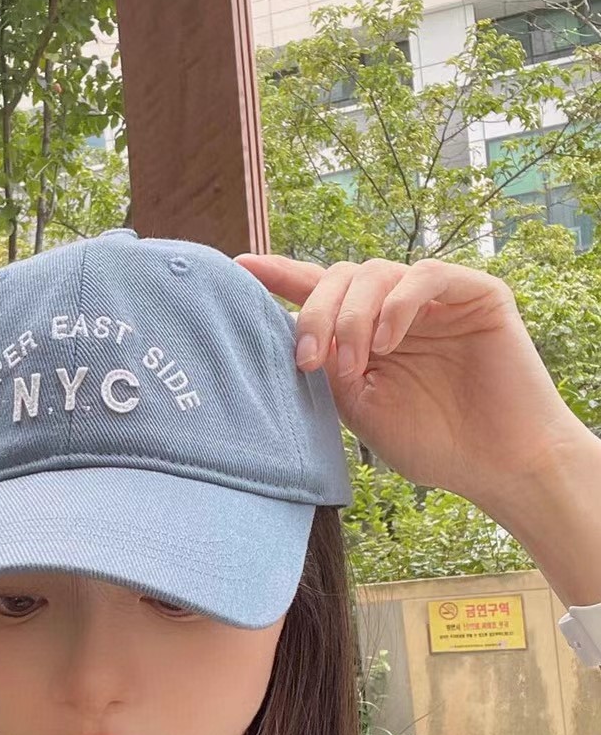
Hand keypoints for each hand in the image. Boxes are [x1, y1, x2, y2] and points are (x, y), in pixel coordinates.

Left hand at [234, 253, 582, 508]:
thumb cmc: (431, 444)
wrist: (497, 466)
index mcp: (366, 334)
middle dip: (315, 314)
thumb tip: (297, 335)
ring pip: (375, 273)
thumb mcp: (360, 408)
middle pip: (338, 277)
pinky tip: (387, 342)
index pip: (317, 292)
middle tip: (308, 361)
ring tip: (356, 363)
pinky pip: (423, 276)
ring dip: (352, 317)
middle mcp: (396, 309)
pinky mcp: (476, 294)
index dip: (279, 276)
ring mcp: (435, 299)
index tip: (238, 268)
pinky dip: (396, 304)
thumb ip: (329, 368)